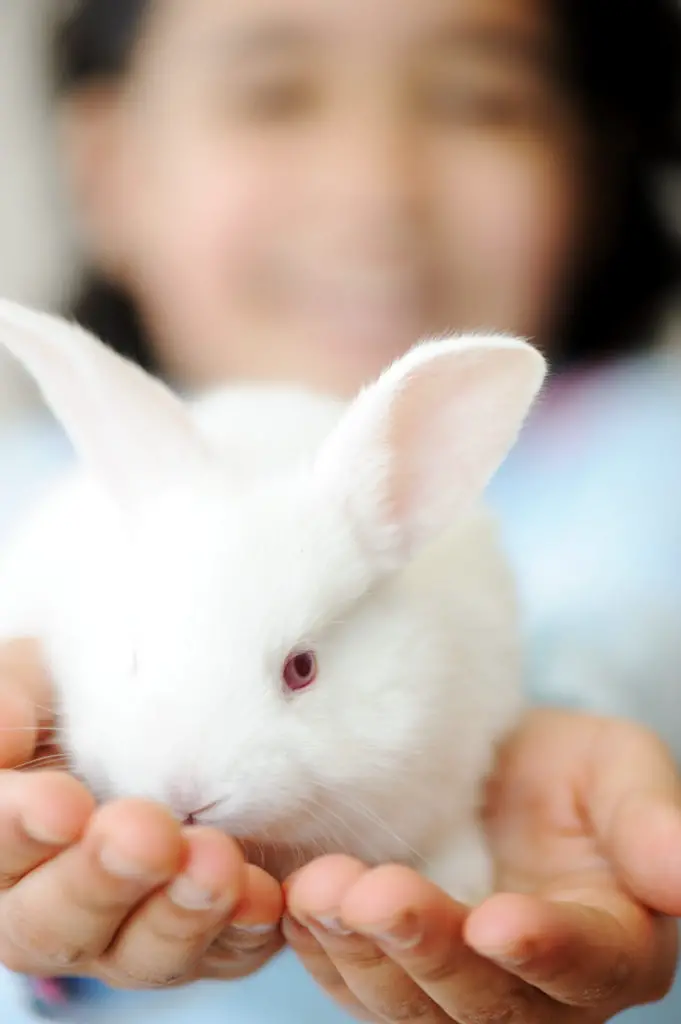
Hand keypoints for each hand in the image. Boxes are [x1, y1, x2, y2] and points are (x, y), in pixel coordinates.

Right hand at [0, 638, 283, 988]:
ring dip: (179, 912)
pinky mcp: (206, 942)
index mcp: (6, 844)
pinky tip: (265, 892)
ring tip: (215, 862)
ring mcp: (126, 935)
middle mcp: (50, 907)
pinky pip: (225, 954)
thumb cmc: (79, 692)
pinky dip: (243, 928)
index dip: (19, 834)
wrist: (170, 705)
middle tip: (147, 835)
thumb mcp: (38, 679)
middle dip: (100, 883)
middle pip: (53, 925)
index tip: (63, 804)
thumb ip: (13, 698)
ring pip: (140, 955)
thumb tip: (3, 728)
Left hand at [284, 709, 680, 1021]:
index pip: (589, 966)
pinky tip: (297, 904)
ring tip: (321, 891)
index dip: (546, 949)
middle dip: (428, 950)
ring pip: (411, 1008)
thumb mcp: (619, 769)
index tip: (496, 918)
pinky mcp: (394, 975)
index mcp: (613, 947)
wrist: (494, 769)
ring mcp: (460, 991)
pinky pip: (356, 984)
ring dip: (363, 956)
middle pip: (487, 1002)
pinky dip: (324, 951)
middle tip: (377, 894)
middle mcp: (539, 992)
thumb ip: (649, 821)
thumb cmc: (568, 768)